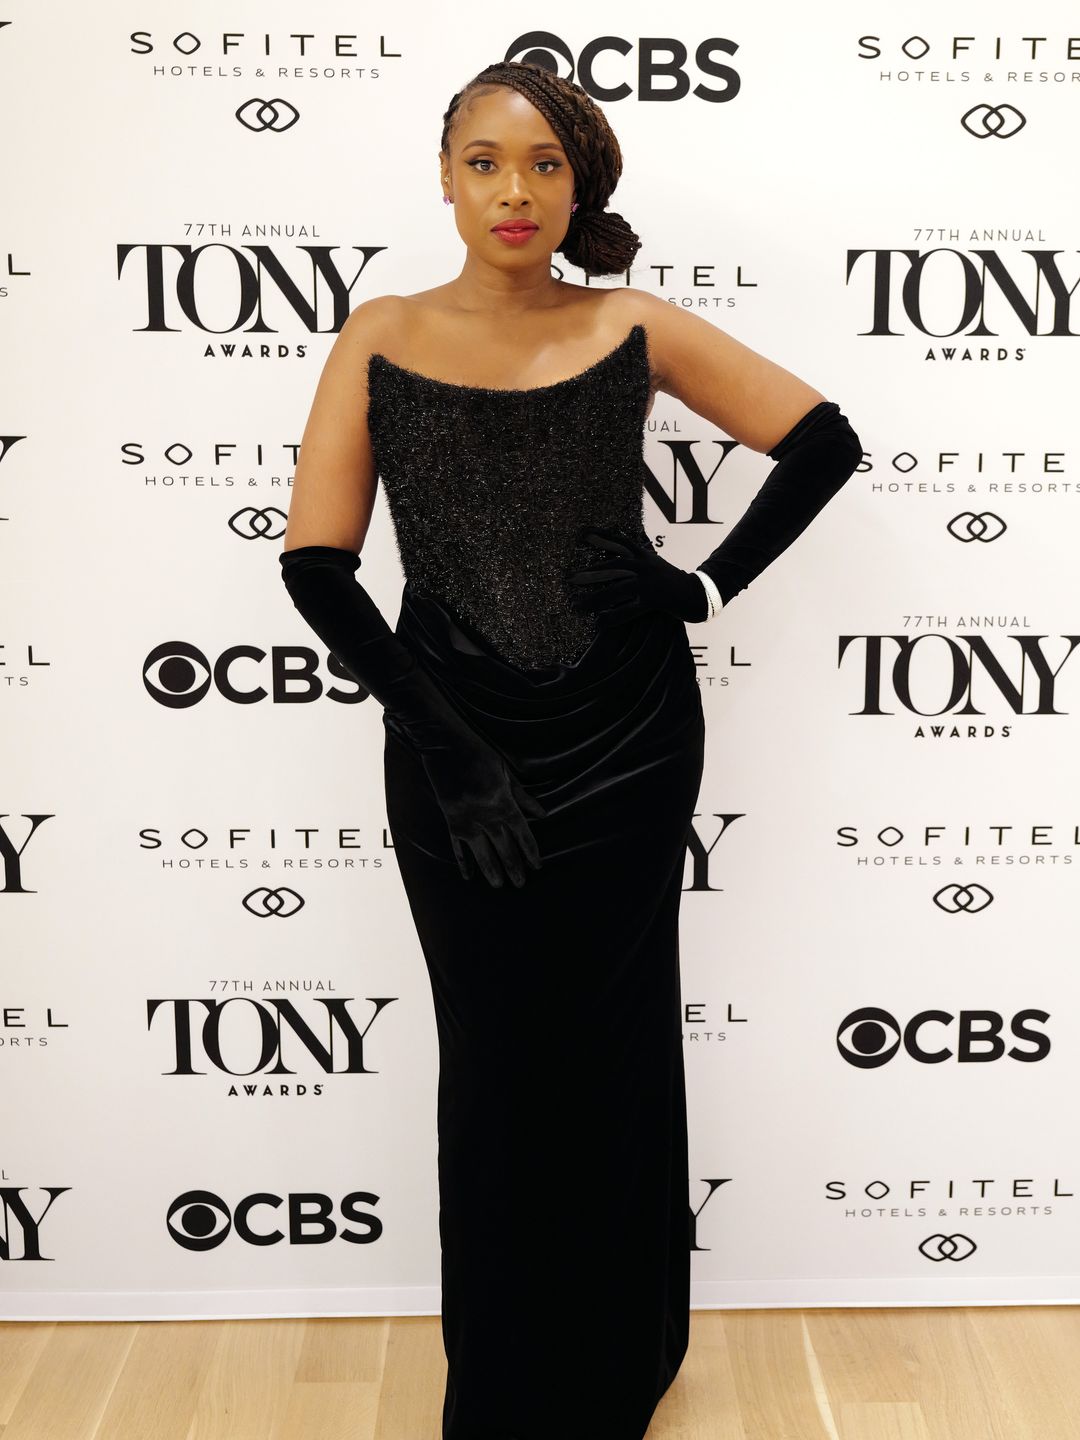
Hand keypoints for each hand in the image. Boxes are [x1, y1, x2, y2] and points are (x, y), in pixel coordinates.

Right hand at [410, 724, 547, 888]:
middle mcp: (485, 815)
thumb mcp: (505, 771)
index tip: (537, 866)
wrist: (444, 745)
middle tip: (521, 884)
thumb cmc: (478, 753)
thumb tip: (541, 815)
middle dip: (514, 867)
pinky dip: (463, 862)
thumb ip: (522, 796)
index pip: (521, 833)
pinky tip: (468, 876)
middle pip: (503, 847)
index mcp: (502, 802)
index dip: (530, 851)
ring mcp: (465, 819)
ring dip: (491, 870)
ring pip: (481, 852)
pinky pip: (457, 846)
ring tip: (499, 885)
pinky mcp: (449, 819)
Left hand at [566, 527, 709, 625]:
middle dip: (590, 572)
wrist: (699, 593)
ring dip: (595, 597)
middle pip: (613, 566)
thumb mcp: (655, 565)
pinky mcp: (654, 600)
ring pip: (617, 589)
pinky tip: (599, 623)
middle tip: (568, 578)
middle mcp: (645, 566)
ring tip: (577, 605)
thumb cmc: (674, 582)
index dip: (600, 536)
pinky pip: (629, 610)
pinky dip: (613, 617)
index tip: (581, 533)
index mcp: (644, 556)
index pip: (619, 542)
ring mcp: (649, 583)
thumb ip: (637, 562)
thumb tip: (615, 560)